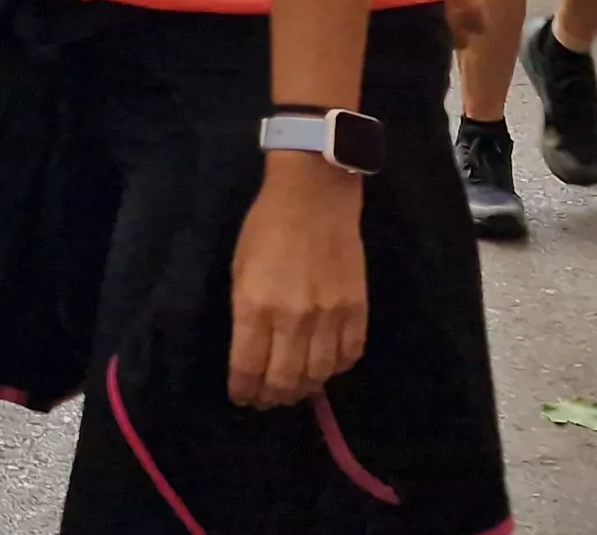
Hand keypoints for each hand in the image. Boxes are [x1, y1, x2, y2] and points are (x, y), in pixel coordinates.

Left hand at [227, 156, 370, 407]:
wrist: (315, 197)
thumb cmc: (266, 228)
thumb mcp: (239, 270)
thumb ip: (245, 315)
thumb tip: (253, 353)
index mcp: (255, 306)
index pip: (248, 367)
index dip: (244, 390)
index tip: (242, 398)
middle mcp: (293, 318)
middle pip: (284, 380)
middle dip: (272, 397)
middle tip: (267, 400)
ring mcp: (329, 316)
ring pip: (318, 375)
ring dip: (304, 389)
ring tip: (294, 390)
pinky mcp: (357, 310)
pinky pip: (349, 355)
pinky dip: (336, 369)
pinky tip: (326, 368)